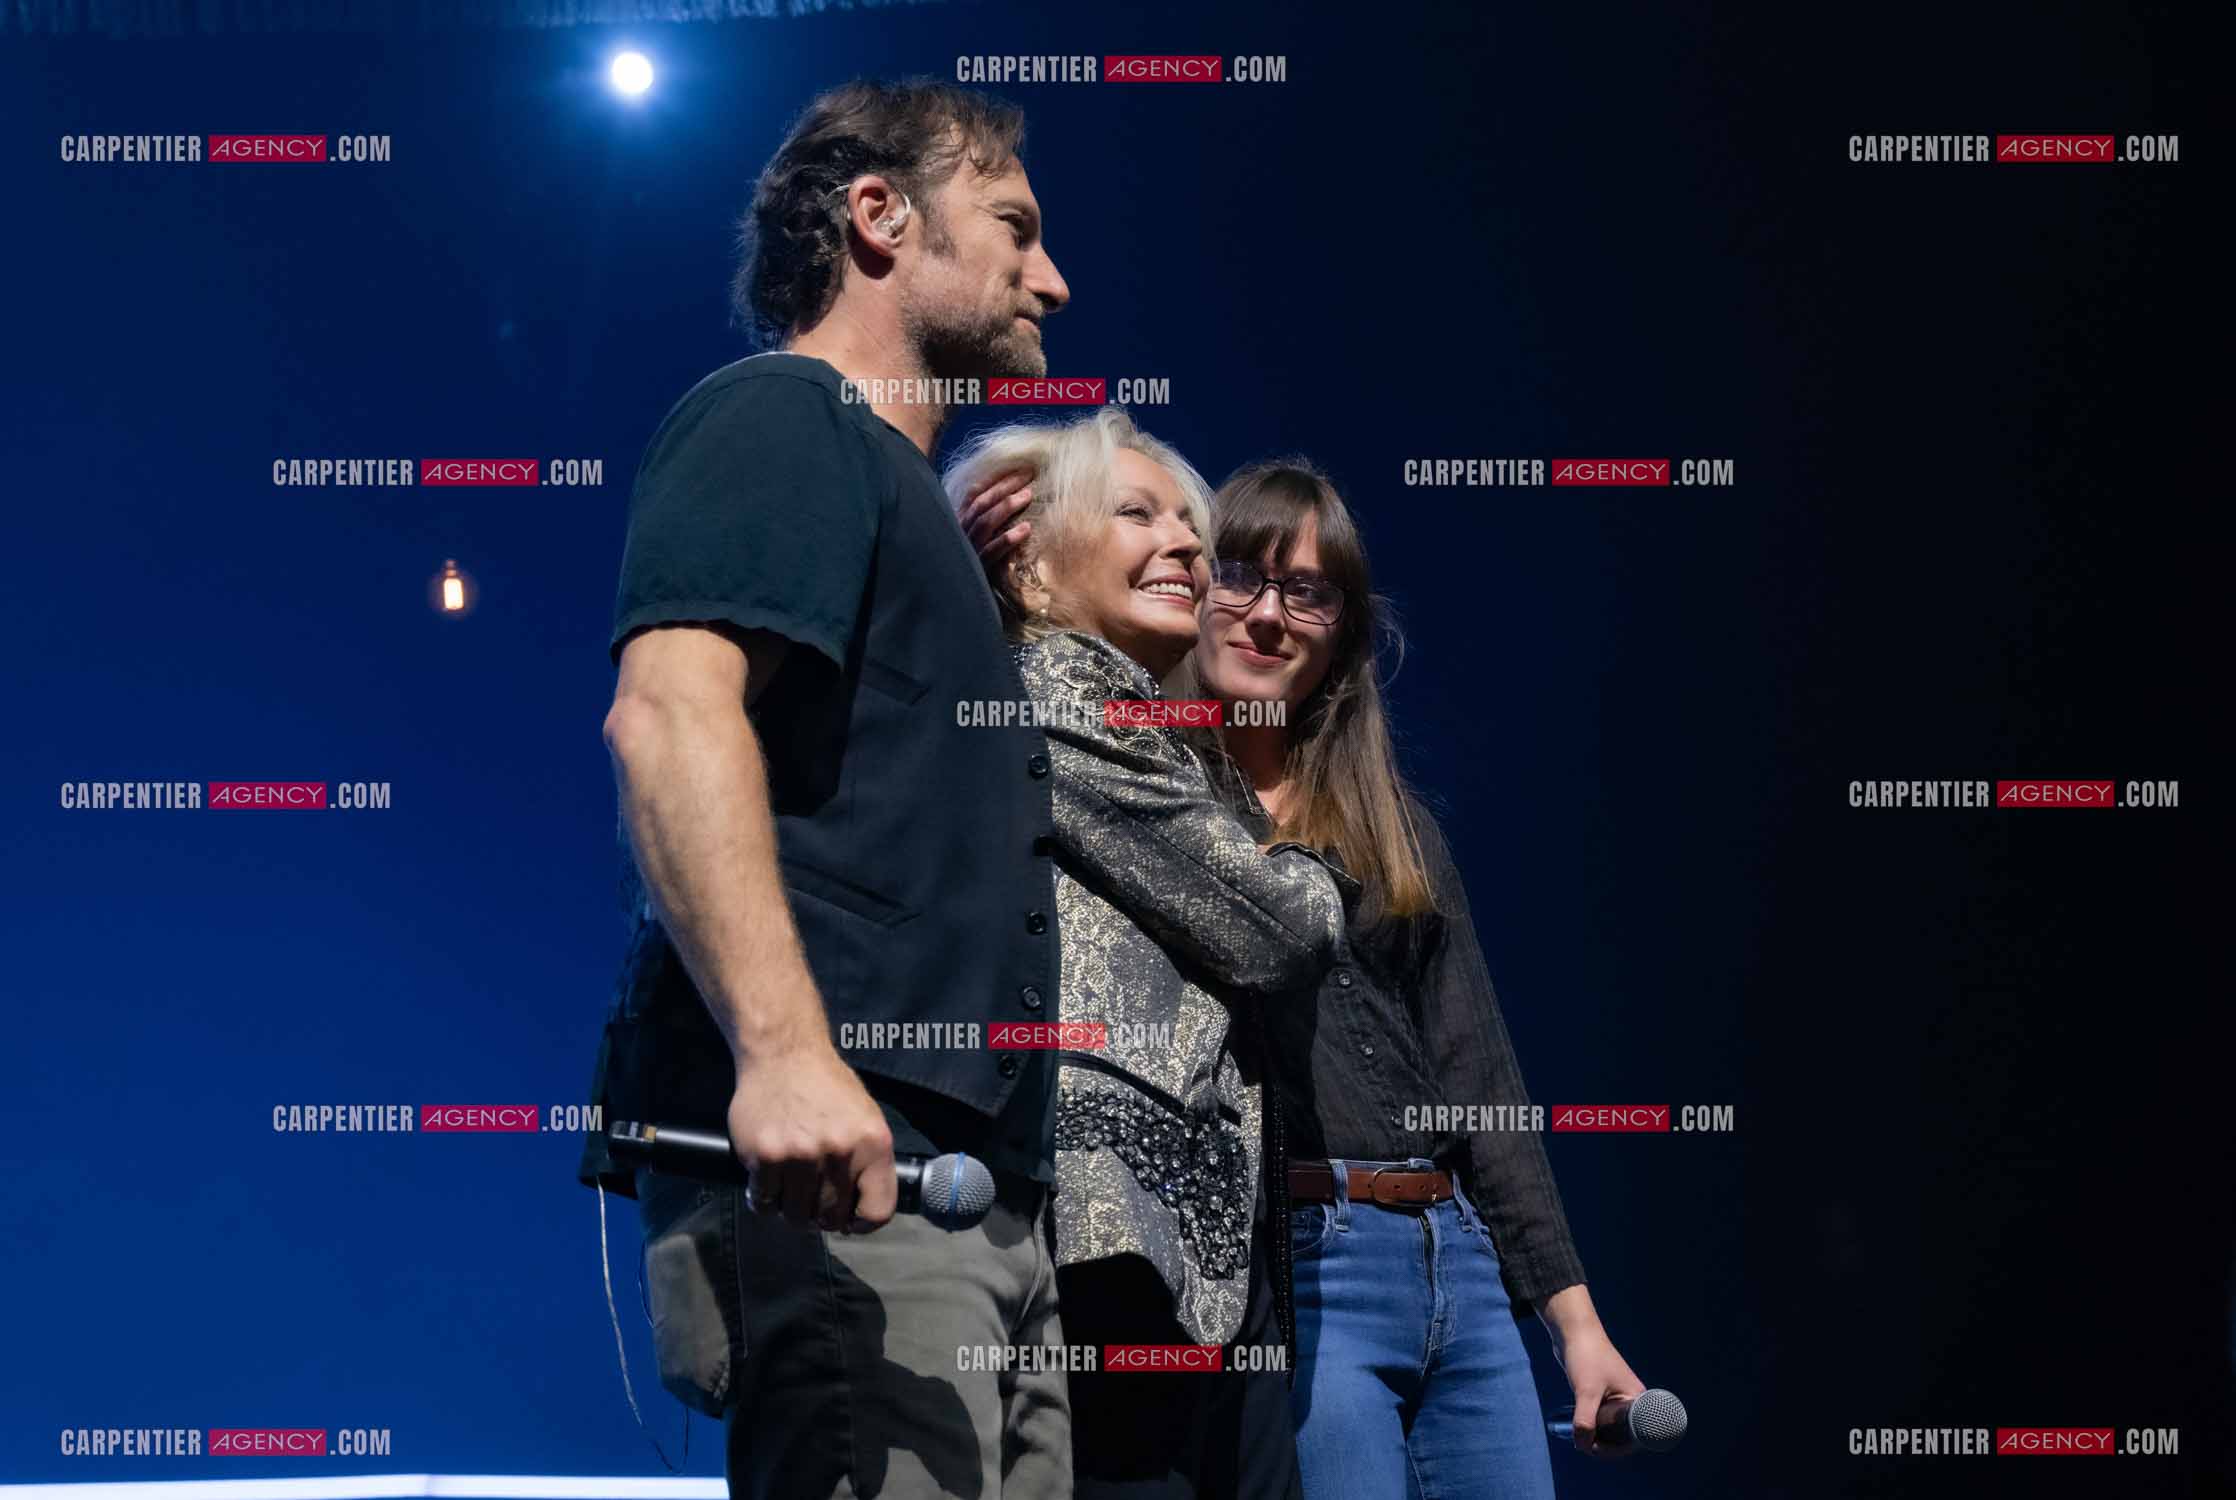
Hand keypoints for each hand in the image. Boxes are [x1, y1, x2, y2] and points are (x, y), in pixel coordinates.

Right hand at [727, 1041, 896, 1233]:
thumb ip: (868, 1163)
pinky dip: (765, 1199)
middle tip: (813, 1201)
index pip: (878, 1211)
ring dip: (792, 1209)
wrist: (783, 1053)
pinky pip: (764, 1202)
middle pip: (831, 1217)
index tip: (850, 1220)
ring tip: (790, 1190)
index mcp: (873, 1143)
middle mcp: (839, 1152)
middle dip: (822, 1216)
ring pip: (796, 1215)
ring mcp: (800, 1155)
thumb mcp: (865, 1118)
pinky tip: (767, 1183)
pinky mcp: (765, 1156)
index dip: (862, 1223)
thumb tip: (861, 1212)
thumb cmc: (826, 1087)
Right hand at [956, 468, 1034, 570]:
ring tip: (1028, 496)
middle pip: (981, 504)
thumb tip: (1017, 497)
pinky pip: (991, 551)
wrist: (967, 600)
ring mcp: (968, 551)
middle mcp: (961, 534)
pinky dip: (1008, 539)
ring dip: (1006, 507)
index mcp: (960, 523)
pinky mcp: (977, 569)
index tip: (1020, 470)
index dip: (996, 480)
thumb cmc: (981, 566)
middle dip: (1004, 488)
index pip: (975, 495)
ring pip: (984, 523)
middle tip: (1028, 476)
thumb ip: (989, 520)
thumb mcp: (982, 539)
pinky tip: (1026, 529)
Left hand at [1551, 1327, 1645, 1457]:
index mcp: (1637, 1400)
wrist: (1573, 1330)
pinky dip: (1592, 1424)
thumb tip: (1583, 1446)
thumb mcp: (1586, 1392)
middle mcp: (1630, 1399)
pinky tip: (1579, 1429)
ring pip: (1610, 1426)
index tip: (1598, 1450)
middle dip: (1606, 1443)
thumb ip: (1585, 1421)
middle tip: (1587, 1447)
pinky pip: (1601, 1416)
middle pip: (1623, 1434)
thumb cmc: (1586, 1356)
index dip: (1618, 1449)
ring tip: (1582, 1439)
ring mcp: (1616, 1396)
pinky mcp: (1603, 1392)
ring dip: (1598, 1435)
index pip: (1635, 1436)